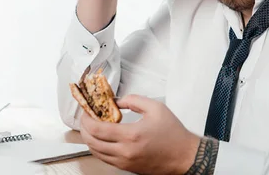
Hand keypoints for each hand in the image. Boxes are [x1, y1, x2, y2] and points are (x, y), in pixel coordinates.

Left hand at [80, 95, 200, 174]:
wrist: (184, 156)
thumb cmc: (173, 133)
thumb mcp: (156, 108)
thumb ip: (134, 100)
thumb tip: (117, 102)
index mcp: (131, 135)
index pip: (98, 129)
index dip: (87, 120)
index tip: (86, 112)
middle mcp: (125, 151)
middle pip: (92, 142)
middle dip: (84, 129)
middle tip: (85, 119)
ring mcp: (125, 162)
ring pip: (96, 153)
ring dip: (89, 140)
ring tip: (91, 128)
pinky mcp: (127, 168)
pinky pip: (105, 159)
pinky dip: (98, 149)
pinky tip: (101, 140)